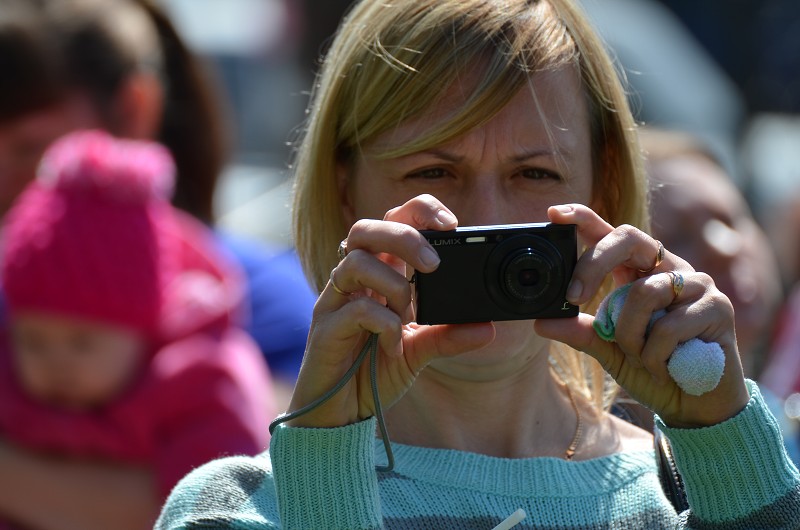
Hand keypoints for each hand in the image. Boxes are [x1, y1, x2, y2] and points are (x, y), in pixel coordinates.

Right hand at [286, 194, 494, 427]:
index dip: (418, 212)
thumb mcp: (419, 353)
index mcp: (378, 275)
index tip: (451, 224)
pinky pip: (356, 309)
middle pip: (367, 228)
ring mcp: (335, 302)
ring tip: (409, 314)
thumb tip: (487, 328)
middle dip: (404, 236)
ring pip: (355, 261)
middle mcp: (353, 282)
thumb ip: (448, 337)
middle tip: (433, 264)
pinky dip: (384, 324)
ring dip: (393, 284)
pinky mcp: (326, 328)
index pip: (392, 221)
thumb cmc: (373, 373)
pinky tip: (394, 345)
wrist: (339, 413)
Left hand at [535, 204, 749, 427]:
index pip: (612, 234)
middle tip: (573, 296)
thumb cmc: (653, 370)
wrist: (695, 408)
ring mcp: (696, 284)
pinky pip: (668, 326)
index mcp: (639, 272)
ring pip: (643, 292)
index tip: (555, 213)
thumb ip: (581, 332)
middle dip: (593, 264)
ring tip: (640, 357)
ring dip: (629, 334)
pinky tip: (666, 367)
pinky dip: (655, 354)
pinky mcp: (718, 307)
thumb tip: (541, 321)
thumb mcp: (608, 350)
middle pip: (628, 238)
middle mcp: (668, 268)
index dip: (585, 218)